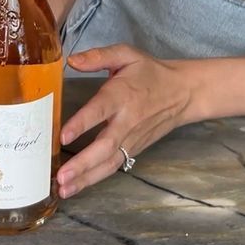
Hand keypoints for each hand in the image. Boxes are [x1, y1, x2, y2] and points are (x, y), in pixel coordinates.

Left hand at [57, 44, 196, 198]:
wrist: (183, 93)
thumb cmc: (150, 72)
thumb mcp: (126, 55)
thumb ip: (98, 56)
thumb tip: (71, 60)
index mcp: (122, 94)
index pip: (101, 110)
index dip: (82, 123)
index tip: (63, 136)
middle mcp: (127, 120)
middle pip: (105, 146)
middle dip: (83, 163)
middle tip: (61, 176)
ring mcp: (132, 139)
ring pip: (109, 162)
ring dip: (86, 178)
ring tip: (64, 190)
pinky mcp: (134, 149)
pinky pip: (114, 166)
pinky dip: (95, 178)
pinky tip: (77, 186)